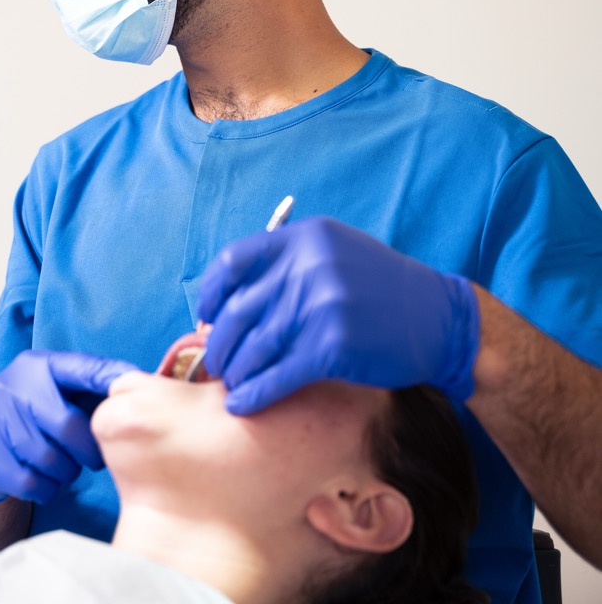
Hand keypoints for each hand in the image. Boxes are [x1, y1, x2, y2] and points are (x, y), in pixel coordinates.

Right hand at [0, 349, 137, 504]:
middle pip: (68, 425)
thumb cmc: (33, 420)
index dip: (109, 378)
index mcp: (37, 366)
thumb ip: (90, 390)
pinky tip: (44, 480)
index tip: (133, 387)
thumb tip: (139, 388)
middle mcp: (12, 385)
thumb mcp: (55, 394)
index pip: (80, 368)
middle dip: (88, 449)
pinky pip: (30, 482)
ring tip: (64, 467)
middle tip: (95, 458)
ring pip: (49, 459)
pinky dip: (45, 488)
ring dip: (66, 471)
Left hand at [197, 217, 479, 413]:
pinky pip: (278, 375)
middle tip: (215, 360)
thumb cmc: (381, 288)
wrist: (438, 318)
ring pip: (255, 346)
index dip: (212, 291)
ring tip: (230, 383)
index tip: (205, 314)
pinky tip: (243, 404)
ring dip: (235, 370)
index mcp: (305, 239)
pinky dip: (255, 394)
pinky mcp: (332, 347)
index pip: (235, 261)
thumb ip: (288, 266)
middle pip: (239, 309)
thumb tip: (229, 301)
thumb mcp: (335, 253)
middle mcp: (309, 266)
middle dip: (220, 341)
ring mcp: (321, 306)